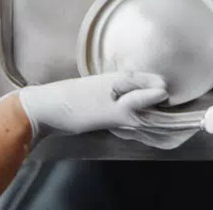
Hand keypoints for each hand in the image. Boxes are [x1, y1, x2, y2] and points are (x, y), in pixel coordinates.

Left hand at [15, 71, 167, 140]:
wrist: (42, 111)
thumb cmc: (76, 107)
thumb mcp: (110, 110)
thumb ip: (138, 106)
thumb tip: (164, 94)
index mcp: (125, 79)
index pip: (157, 84)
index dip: (165, 99)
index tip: (170, 117)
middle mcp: (121, 84)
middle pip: (148, 95)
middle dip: (155, 111)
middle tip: (156, 129)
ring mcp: (111, 94)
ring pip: (136, 104)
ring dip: (142, 118)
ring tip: (145, 132)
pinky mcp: (102, 105)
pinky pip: (124, 112)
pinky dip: (128, 122)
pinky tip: (127, 130)